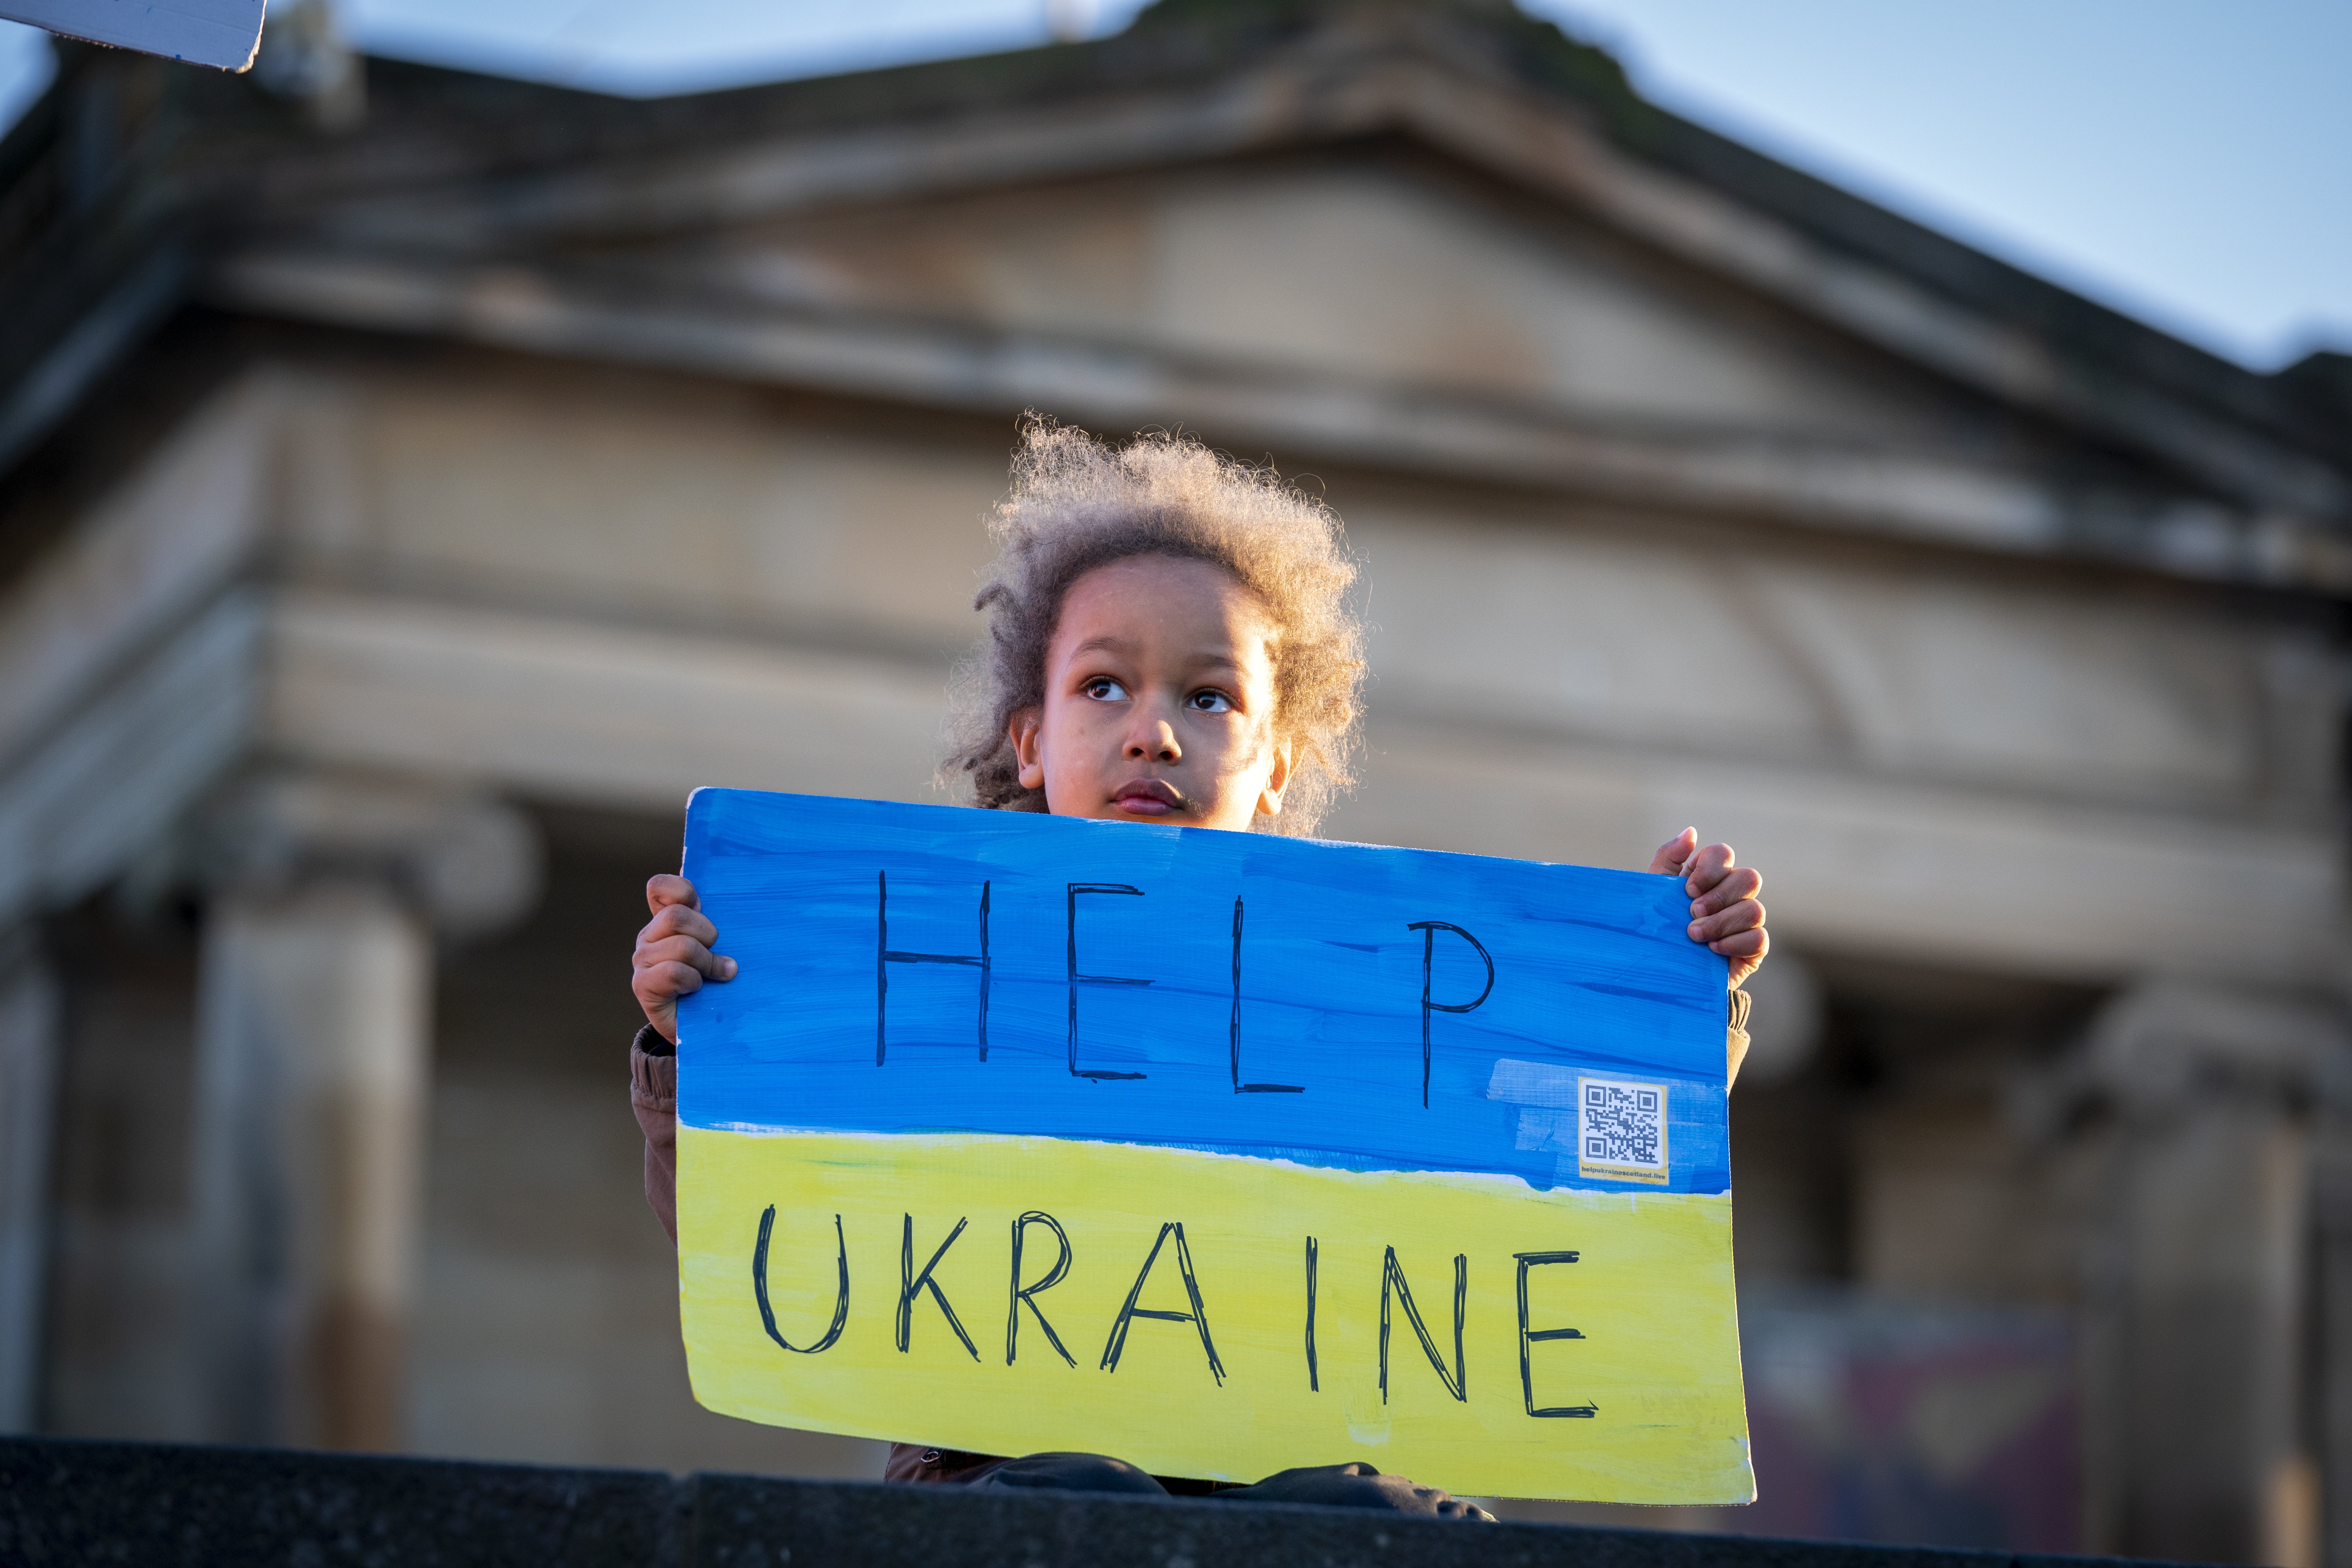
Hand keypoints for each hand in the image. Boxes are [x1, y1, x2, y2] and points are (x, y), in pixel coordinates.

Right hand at [632, 874, 735, 1043]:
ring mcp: (643, 960)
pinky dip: (693, 980)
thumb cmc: (717, 981)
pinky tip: (697, 988)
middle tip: (719, 955)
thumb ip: (718, 923)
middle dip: (707, 934)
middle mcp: (650, 936)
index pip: (660, 887)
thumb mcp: (720, 947)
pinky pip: (673, 972)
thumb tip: (739, 900)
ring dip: (707, 962)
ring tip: (716, 975)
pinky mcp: (643, 985)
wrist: (701, 1027)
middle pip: (677, 916)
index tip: (702, 907)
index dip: (682, 891)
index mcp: (665, 919)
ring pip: (681, 945)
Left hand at [1648, 828, 1766, 988]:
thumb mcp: (1653, 893)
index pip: (1723, 854)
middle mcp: (1733, 895)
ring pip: (1754, 909)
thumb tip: (1691, 832)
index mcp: (1709, 877)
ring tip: (1694, 936)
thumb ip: (1668, 858)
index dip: (1710, 868)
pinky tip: (1712, 951)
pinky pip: (1758, 938)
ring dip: (1721, 922)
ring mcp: (1746, 922)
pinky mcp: (1753, 949)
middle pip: (1749, 877)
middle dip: (1719, 896)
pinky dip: (1733, 943)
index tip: (1687, 889)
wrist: (1660, 973)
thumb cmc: (1657, 929)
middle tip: (1692, 913)